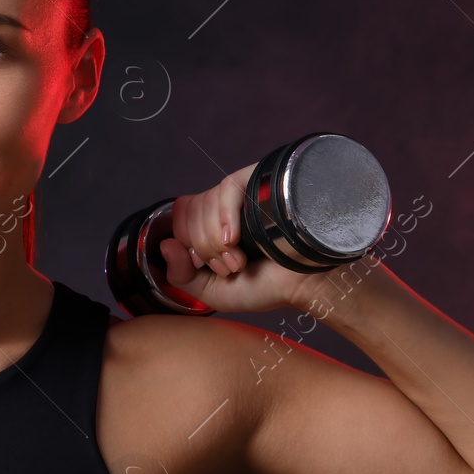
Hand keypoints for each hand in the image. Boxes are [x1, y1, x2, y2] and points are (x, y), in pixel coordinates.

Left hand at [157, 162, 320, 313]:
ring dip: (215, 239)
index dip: (189, 246)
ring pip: (204, 202)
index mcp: (212, 227)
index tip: (212, 267)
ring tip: (240, 259)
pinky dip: (223, 217)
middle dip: (205, 248)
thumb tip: (165, 245)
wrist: (308, 283)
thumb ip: (181, 276)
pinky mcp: (259, 182)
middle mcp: (225, 207)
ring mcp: (242, 193)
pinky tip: (234, 238)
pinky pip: (226, 188)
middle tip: (232, 266)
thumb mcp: (213, 292)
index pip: (180, 221)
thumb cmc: (267, 286)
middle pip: (189, 213)